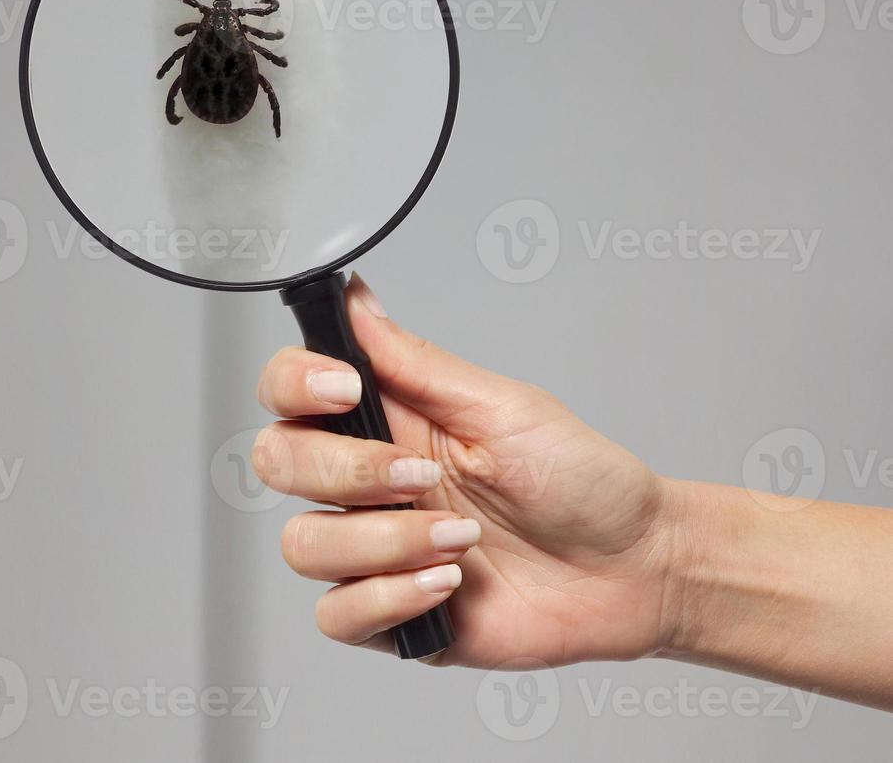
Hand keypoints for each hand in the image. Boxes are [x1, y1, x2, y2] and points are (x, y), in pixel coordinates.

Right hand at [252, 274, 679, 666]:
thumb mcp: (500, 407)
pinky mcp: (391, 615)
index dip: (294, 386)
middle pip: (278, 464)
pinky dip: (389, 596)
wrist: (635, 567)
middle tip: (421, 476)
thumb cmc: (580, 479)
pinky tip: (446, 582)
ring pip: (303, 544)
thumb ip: (414, 361)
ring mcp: (374, 549)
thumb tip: (355, 298)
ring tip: (459, 539)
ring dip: (382, 540)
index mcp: (386, 420)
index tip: (346, 389)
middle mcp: (367, 482)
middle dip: (345, 472)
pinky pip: (337, 614)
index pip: (288, 392)